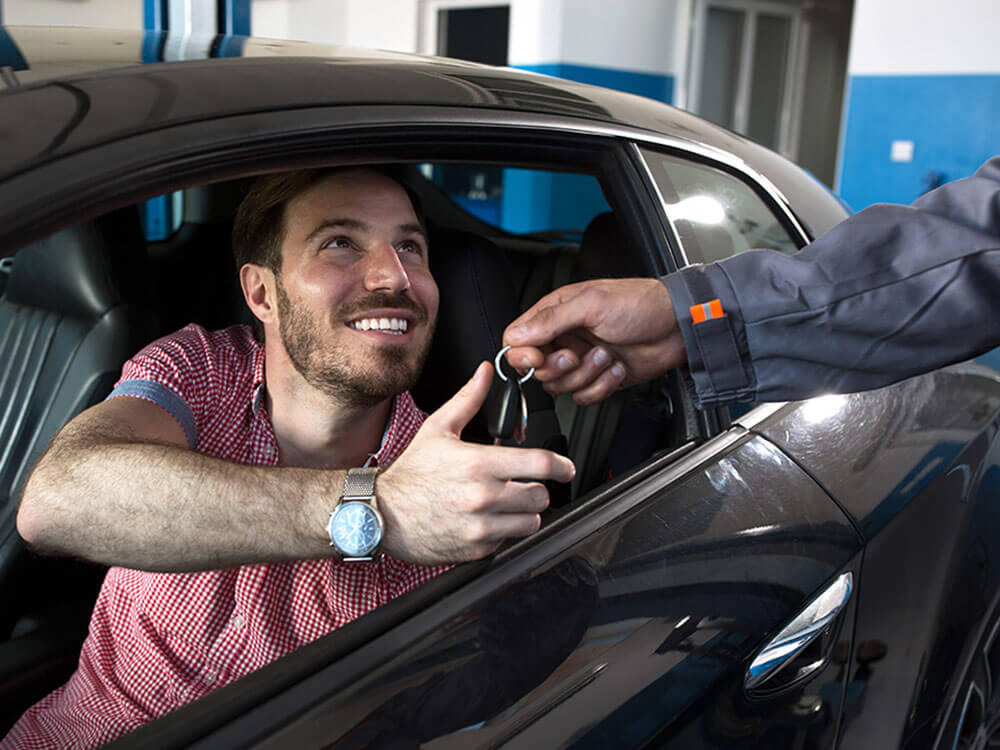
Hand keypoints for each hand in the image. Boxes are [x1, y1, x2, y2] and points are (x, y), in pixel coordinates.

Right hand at [377, 362, 575, 563]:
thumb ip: (468, 400)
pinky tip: (486, 520)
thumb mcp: (437, 429)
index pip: (539, 463)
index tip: (566, 468)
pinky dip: (504, 531)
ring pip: (532, 521)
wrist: (381, 514)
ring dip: (525, 513)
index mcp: (478, 463)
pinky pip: (509, 540)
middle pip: (541, 495)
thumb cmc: (410, 474)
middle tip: (523, 485)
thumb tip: (484, 373)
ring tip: (506, 505)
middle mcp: (483, 496)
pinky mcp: (477, 549)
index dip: (561, 465)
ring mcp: (481, 526)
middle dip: (537, 489)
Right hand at [503, 278, 685, 404]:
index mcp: (556, 313)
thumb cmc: (641, 304)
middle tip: (576, 354)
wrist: (678, 327)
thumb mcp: (591, 304)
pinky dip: (601, 386)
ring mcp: (582, 360)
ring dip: (586, 375)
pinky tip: (616, 367)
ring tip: (606, 355)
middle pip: (537, 369)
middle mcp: (566, 338)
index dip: (522, 354)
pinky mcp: (599, 379)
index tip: (535, 358)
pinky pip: (584, 397)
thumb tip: (517, 334)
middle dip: (559, 367)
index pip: (518, 340)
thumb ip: (550, 320)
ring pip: (561, 386)